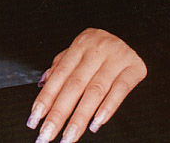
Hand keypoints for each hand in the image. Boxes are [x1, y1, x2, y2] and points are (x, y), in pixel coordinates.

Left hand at [26, 28, 146, 141]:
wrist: (133, 37)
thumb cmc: (102, 47)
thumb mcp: (80, 51)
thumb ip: (61, 67)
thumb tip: (41, 85)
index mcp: (80, 45)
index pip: (59, 75)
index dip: (46, 98)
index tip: (34, 120)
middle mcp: (97, 49)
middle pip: (74, 85)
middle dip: (59, 113)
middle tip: (47, 135)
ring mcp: (116, 58)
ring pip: (95, 91)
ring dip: (79, 118)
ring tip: (69, 137)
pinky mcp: (134, 68)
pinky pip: (120, 90)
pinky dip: (107, 109)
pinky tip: (95, 124)